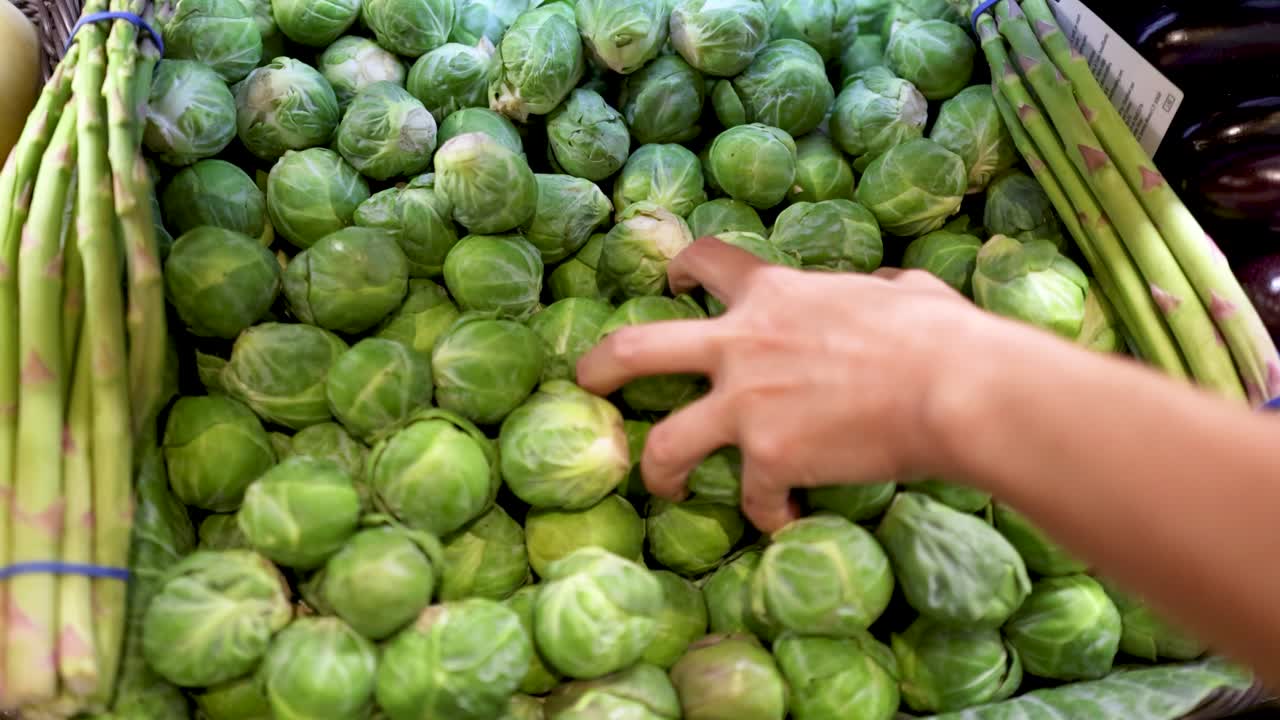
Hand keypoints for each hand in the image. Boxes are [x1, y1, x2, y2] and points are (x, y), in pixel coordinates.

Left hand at [576, 237, 998, 533]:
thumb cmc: (941, 334)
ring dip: (657, 470)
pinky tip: (784, 520)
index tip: (672, 283)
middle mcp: (742, 344)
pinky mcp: (768, 457)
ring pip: (663, 445)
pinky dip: (765, 514)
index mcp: (774, 295)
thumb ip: (875, 288)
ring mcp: (746, 403)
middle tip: (586, 381)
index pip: (707, 262)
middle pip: (635, 349)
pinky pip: (750, 499)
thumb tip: (884, 288)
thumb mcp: (903, 290)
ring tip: (663, 486)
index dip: (681, 269)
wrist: (954, 387)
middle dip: (599, 366)